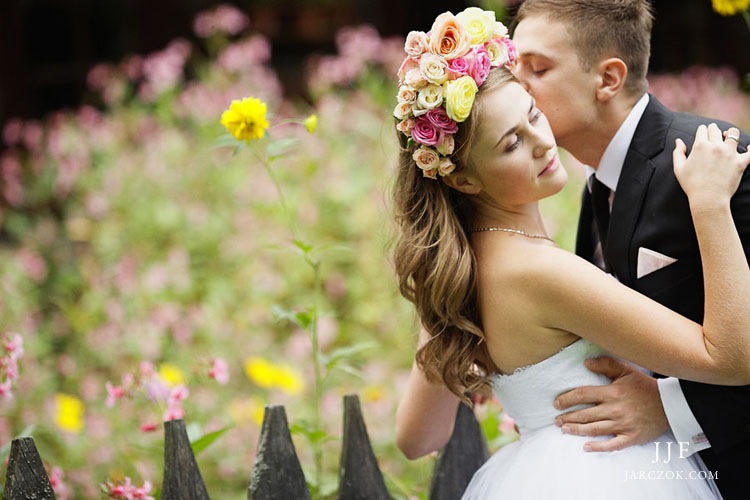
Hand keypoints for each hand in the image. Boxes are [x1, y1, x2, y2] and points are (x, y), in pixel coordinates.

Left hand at [552, 356, 667, 451]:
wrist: (670, 404)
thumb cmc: (645, 386)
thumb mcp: (627, 370)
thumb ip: (606, 365)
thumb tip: (586, 363)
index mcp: (612, 392)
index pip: (583, 394)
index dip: (567, 399)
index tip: (557, 403)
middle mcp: (615, 409)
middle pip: (585, 414)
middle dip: (568, 417)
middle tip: (556, 420)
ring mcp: (623, 424)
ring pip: (595, 429)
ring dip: (577, 430)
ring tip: (564, 430)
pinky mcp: (631, 437)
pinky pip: (613, 444)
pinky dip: (599, 447)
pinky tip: (586, 447)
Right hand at [673, 124, 749, 208]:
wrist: (707, 199)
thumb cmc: (691, 185)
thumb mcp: (679, 169)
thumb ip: (678, 152)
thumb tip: (678, 141)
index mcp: (700, 146)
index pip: (702, 130)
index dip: (702, 130)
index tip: (702, 133)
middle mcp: (715, 146)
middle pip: (716, 130)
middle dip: (714, 129)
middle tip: (714, 132)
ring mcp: (729, 153)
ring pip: (734, 134)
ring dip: (731, 133)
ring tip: (729, 136)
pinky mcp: (740, 162)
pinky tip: (749, 147)